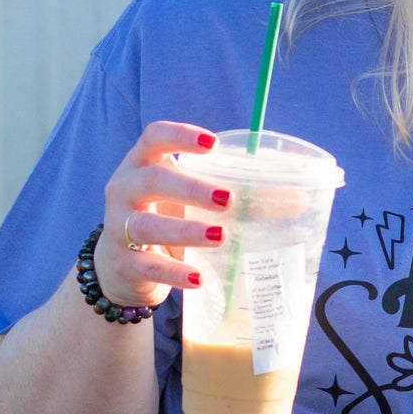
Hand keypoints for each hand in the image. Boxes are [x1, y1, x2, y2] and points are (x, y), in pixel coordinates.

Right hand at [93, 121, 230, 310]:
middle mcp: (124, 190)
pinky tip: (199, 277)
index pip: (154, 137)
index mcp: (140, 164)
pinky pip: (149, 266)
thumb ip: (226, 194)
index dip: (181, 136)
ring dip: (186, 230)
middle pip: (152, 180)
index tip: (213, 144)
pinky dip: (175, 272)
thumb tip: (295, 200)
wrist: (120, 267)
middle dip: (190, 188)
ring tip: (220, 236)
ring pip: (146, 226)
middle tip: (227, 199)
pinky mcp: (123, 263)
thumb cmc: (163, 219)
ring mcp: (117, 227)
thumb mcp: (185, 200)